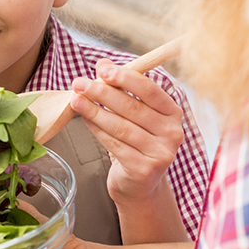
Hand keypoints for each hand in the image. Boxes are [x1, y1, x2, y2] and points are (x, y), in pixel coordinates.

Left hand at [69, 60, 184, 204]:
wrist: (139, 185)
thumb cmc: (136, 144)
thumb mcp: (134, 114)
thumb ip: (122, 88)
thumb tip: (102, 63)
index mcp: (173, 113)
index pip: (149, 90)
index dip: (124, 77)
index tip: (102, 69)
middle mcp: (172, 133)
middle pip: (132, 107)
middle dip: (102, 92)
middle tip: (80, 83)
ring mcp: (161, 153)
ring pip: (120, 126)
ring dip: (94, 111)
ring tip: (76, 100)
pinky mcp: (144, 169)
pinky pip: (114, 144)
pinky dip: (96, 130)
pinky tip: (84, 119)